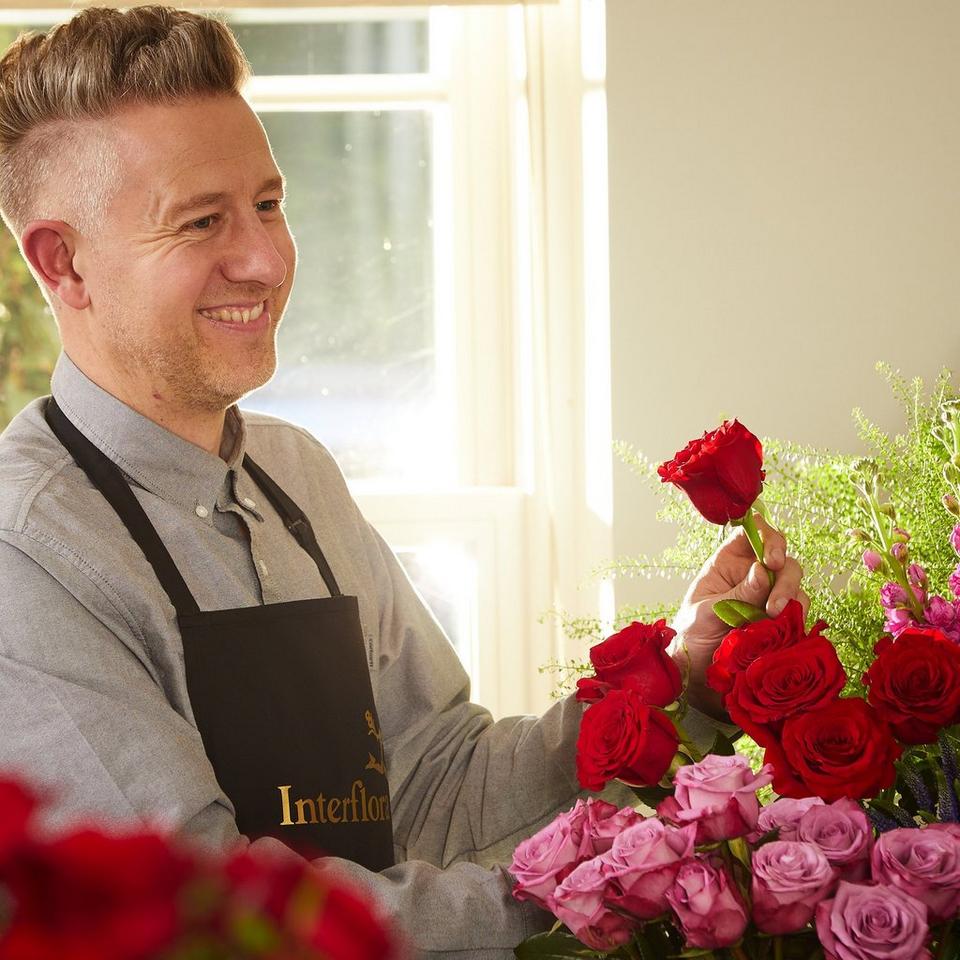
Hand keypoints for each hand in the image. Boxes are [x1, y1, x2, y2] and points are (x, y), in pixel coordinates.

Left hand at [670, 514, 807, 718]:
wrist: (698, 669)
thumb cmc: (694, 633)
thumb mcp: (708, 612)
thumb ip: (736, 594)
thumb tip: (761, 570)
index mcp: (728, 562)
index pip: (752, 533)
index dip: (767, 536)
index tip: (770, 559)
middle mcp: (752, 574)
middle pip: (782, 559)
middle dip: (784, 577)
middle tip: (773, 604)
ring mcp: (768, 595)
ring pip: (794, 584)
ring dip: (790, 598)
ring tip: (773, 619)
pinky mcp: (781, 618)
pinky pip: (799, 609)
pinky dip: (797, 616)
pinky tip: (784, 630)